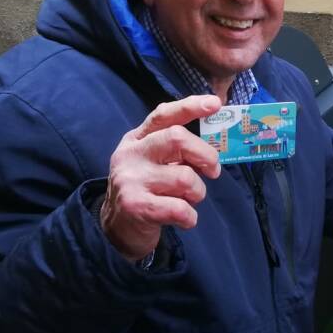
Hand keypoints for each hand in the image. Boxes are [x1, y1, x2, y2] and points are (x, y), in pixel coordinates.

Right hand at [101, 95, 222, 260]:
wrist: (116, 228)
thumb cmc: (146, 190)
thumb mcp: (153, 162)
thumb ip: (176, 150)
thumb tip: (214, 146)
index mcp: (138, 139)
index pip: (164, 114)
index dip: (191, 106)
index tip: (215, 104)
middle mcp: (132, 154)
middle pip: (178, 138)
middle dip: (205, 155)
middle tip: (212, 171)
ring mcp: (131, 179)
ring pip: (185, 177)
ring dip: (197, 192)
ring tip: (188, 199)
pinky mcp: (136, 205)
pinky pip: (181, 208)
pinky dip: (190, 217)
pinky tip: (183, 218)